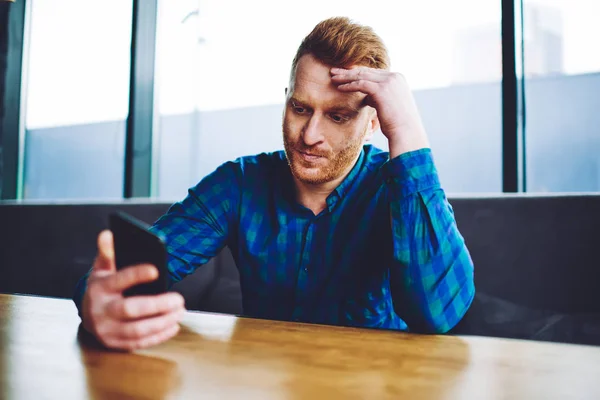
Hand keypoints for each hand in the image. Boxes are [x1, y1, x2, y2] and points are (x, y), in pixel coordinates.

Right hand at [81, 230, 184, 350]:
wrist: (88, 314)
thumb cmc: (103, 287)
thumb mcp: (102, 268)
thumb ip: (108, 252)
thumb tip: (108, 234)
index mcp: (99, 288)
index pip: (118, 280)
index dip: (137, 274)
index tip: (156, 270)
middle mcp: (101, 311)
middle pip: (130, 309)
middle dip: (157, 305)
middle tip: (179, 299)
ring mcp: (106, 330)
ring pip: (137, 330)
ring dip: (162, 322)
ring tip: (180, 311)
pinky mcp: (114, 344)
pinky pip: (139, 343)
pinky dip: (158, 336)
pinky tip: (173, 326)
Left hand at [330, 66, 429, 157]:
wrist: (406, 132)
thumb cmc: (397, 123)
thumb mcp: (388, 106)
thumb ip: (378, 98)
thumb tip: (368, 97)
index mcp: (397, 79)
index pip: (373, 72)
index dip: (358, 73)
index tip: (345, 74)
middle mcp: (394, 77)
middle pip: (367, 71)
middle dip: (349, 71)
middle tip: (334, 71)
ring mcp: (389, 82)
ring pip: (362, 75)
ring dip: (346, 76)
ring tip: (333, 78)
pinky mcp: (381, 89)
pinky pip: (361, 84)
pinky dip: (349, 85)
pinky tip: (339, 87)